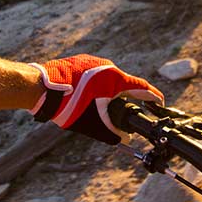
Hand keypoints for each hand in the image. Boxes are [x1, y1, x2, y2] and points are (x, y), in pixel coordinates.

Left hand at [29, 54, 163, 143]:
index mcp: (115, 79)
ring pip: (109, 78)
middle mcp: (107, 67)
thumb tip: (124, 140)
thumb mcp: (93, 123)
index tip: (160, 102)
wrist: (42, 87)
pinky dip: (98, 85)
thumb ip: (111, 131)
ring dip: (111, 91)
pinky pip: (95, 74)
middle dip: (129, 98)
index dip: (153, 96)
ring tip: (107, 105)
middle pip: (125, 83)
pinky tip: (90, 96)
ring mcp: (93, 62)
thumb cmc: (68, 105)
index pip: (141, 88)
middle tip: (132, 110)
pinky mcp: (81, 61)